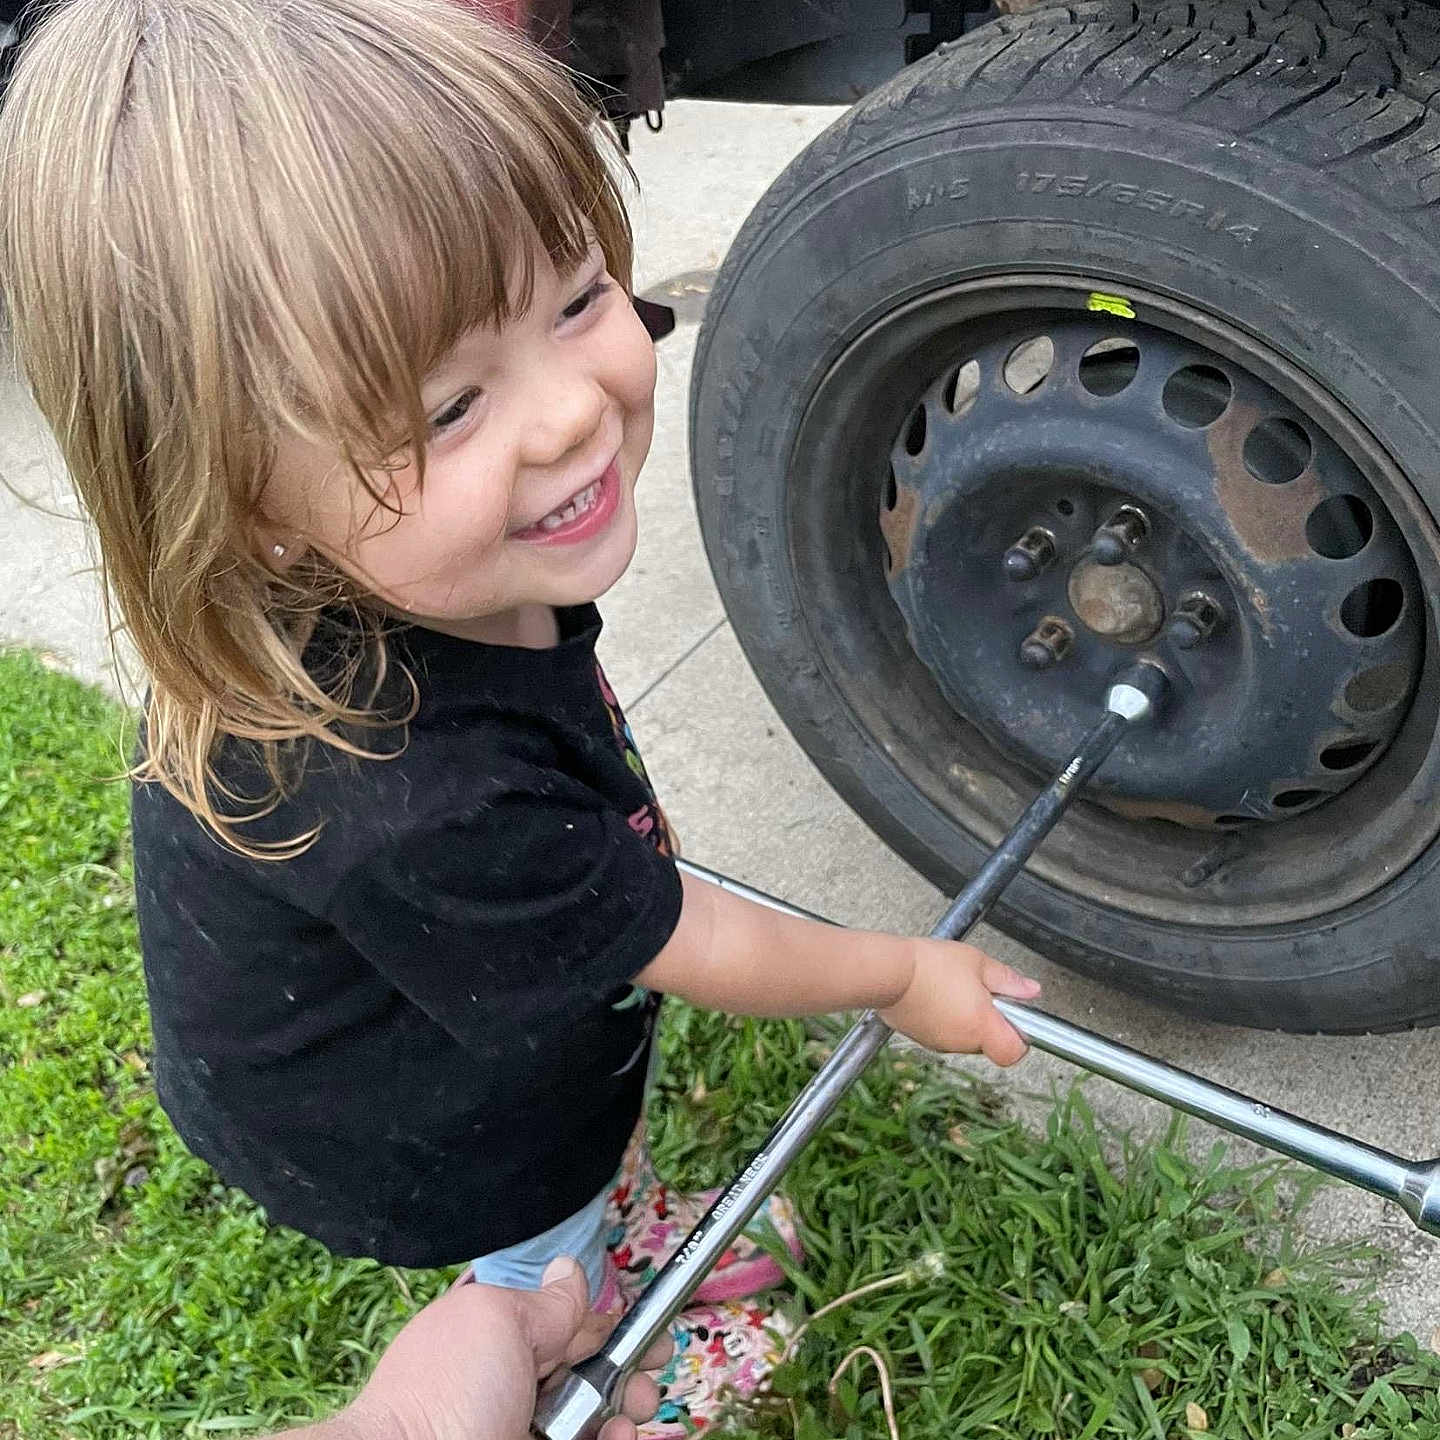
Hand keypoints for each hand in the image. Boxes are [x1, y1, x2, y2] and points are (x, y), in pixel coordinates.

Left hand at [337, 1256, 669, 1439]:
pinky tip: (626, 1435)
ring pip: (596, 1419)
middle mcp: (510, 1388)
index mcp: (495, 1338)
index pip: (564, 1323)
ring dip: (629, 1411)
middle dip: (629, 1372)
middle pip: (589, 1375)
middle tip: (647, 1379)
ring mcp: (522, 1429)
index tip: (650, 1329)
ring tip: (634, 1416)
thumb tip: (571, 1270)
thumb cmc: (444, 1394)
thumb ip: (544, 1302)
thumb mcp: (495, 1322)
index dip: (610, 1324)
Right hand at [879, 939, 1040, 1063]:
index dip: (1019, 1036)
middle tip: (980, 992)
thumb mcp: (977, 962)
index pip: (1014, 1052)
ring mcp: (939, 1044)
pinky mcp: (921, 1039)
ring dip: (966, 1019)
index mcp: (981, 1025)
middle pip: (989, 1043)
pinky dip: (945, 1019)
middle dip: (990, 1020)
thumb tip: (1031, 990)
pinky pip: (944, 1034)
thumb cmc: (929, 965)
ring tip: (954, 988)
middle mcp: (962, 1042)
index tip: (1013, 1014)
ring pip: (966, 1038)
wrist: (887, 972)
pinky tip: (937, 995)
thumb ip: (1007, 979)